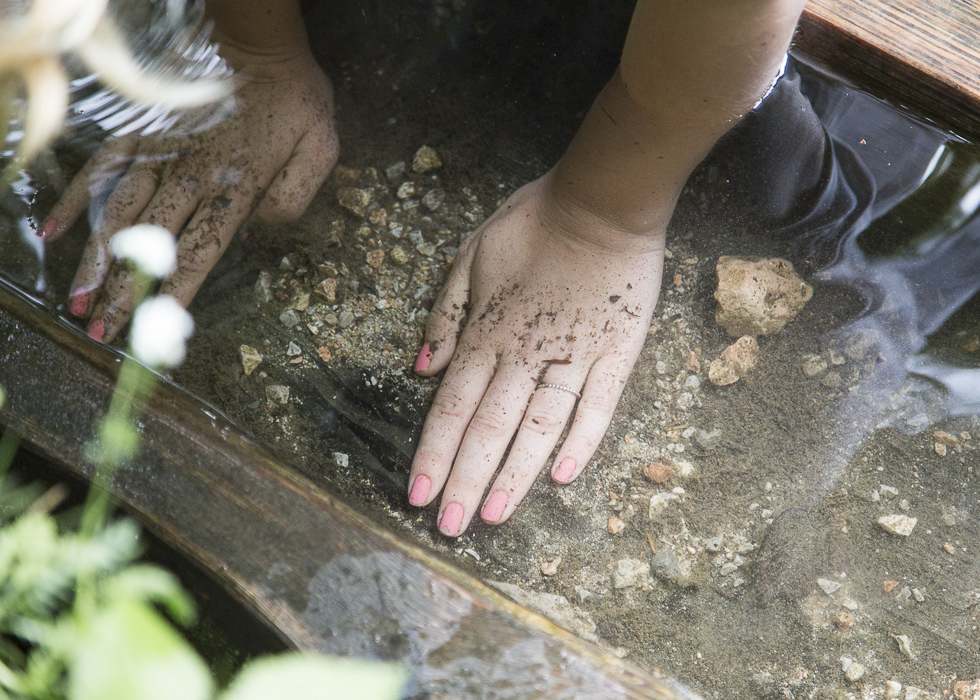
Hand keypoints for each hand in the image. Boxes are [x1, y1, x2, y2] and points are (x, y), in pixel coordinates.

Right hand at [43, 47, 338, 341]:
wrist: (265, 52)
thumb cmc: (299, 104)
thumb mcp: (320, 152)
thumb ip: (292, 199)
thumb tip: (252, 236)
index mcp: (236, 188)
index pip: (199, 254)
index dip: (172, 296)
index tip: (150, 334)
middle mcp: (191, 176)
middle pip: (150, 246)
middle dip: (123, 294)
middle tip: (98, 334)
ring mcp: (163, 154)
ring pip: (118, 214)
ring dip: (94, 261)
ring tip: (75, 300)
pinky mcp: (146, 136)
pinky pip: (102, 167)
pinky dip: (74, 197)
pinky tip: (52, 229)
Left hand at [407, 172, 664, 535]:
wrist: (602, 201)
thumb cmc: (533, 223)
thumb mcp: (471, 254)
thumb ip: (446, 313)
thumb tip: (421, 367)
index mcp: (487, 332)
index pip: (452, 405)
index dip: (433, 451)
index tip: (417, 495)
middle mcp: (524, 353)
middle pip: (489, 427)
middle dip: (465, 479)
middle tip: (449, 528)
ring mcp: (573, 355)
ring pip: (538, 425)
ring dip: (514, 473)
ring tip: (493, 516)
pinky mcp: (615, 353)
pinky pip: (599, 405)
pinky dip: (582, 441)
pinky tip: (564, 477)